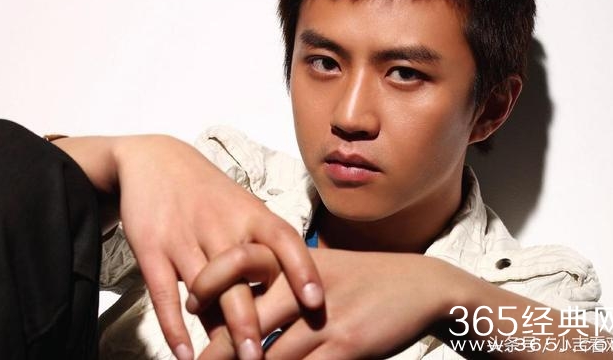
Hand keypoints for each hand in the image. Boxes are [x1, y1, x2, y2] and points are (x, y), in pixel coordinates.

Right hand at [58, 134, 323, 359]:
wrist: (155, 160)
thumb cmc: (209, 194)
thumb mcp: (241, 209)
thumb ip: (257, 252)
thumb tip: (275, 304)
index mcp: (250, 212)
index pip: (283, 238)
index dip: (302, 268)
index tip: (316, 301)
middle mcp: (221, 224)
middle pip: (241, 274)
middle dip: (252, 317)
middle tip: (262, 355)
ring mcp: (185, 236)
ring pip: (205, 286)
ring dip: (219, 327)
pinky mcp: (152, 246)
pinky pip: (163, 291)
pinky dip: (173, 324)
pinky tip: (184, 352)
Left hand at [190, 244, 465, 359]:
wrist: (421, 285)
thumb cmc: (366, 278)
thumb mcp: (325, 267)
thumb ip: (287, 280)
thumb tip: (245, 306)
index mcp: (298, 261)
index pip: (242, 263)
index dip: (211, 282)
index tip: (191, 302)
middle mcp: (307, 285)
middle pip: (247, 317)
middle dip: (217, 348)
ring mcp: (327, 317)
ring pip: (270, 354)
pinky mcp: (348, 344)